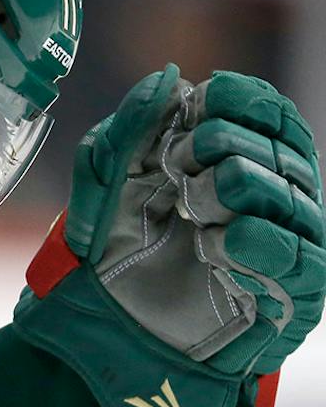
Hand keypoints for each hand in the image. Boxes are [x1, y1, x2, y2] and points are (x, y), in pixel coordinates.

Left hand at [14, 66, 324, 406]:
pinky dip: (264, 241)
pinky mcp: (293, 296)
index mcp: (236, 160)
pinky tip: (224, 239)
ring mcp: (288, 245)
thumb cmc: (109, 251)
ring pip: (294, 196)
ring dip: (238, 187)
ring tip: (193, 203)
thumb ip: (128, 128)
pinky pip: (305, 258)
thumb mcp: (101, 182)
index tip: (200, 103)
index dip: (240, 99)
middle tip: (181, 165)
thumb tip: (167, 77)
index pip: (268, 113)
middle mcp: (272, 196)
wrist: (101, 330)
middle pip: (283, 146)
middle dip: (227, 144)